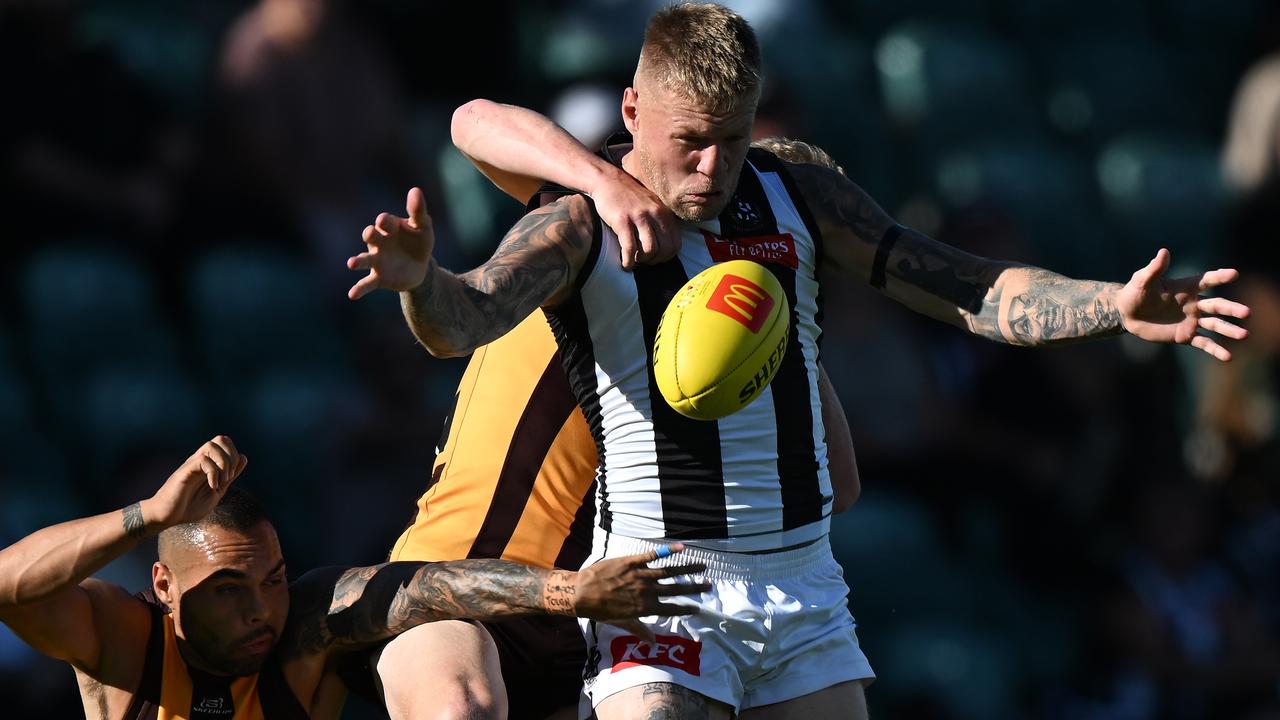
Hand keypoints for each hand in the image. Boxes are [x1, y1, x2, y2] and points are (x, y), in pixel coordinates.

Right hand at [145, 436, 246, 528]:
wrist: (166, 517)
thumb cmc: (188, 506)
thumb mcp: (216, 491)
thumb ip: (229, 476)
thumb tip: (244, 457)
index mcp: (209, 464)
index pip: (225, 443)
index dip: (234, 455)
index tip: (231, 476)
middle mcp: (200, 460)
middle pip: (220, 439)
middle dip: (231, 456)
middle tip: (228, 477)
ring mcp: (191, 465)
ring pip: (211, 445)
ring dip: (223, 463)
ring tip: (222, 482)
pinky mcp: (184, 472)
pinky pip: (202, 460)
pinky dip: (213, 473)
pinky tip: (213, 486)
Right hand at [348, 187, 435, 299]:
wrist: (420, 267)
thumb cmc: (418, 242)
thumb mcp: (423, 227)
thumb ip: (418, 211)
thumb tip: (415, 189)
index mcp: (389, 228)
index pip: (384, 222)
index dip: (385, 222)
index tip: (386, 222)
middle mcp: (379, 243)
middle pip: (370, 236)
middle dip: (370, 235)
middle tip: (370, 234)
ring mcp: (377, 260)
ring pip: (364, 259)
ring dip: (358, 261)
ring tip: (351, 263)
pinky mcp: (378, 277)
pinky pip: (366, 283)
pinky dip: (359, 289)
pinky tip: (352, 295)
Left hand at [573, 544, 708, 640]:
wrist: (580, 593)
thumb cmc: (600, 610)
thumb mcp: (621, 623)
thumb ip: (639, 630)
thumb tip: (653, 643)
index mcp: (645, 608)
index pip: (671, 609)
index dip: (685, 608)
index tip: (698, 608)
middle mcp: (646, 591)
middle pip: (675, 589)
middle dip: (694, 587)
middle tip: (709, 585)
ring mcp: (640, 575)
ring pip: (669, 570)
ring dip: (687, 568)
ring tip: (702, 565)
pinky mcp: (632, 561)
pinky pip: (652, 555)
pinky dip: (668, 551)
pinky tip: (682, 547)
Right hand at [590, 168, 680, 270]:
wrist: (608, 180)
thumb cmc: (629, 196)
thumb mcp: (652, 205)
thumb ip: (660, 221)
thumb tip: (665, 246)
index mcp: (664, 213)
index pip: (675, 244)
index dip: (667, 257)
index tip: (656, 259)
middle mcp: (655, 214)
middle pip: (664, 249)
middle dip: (655, 261)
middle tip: (645, 262)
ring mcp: (639, 217)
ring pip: (650, 250)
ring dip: (642, 261)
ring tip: (635, 261)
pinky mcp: (622, 221)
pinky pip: (630, 248)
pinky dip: (629, 261)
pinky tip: (625, 263)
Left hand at [1117, 249, 1250, 360]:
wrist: (1127, 314)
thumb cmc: (1135, 293)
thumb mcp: (1142, 281)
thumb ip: (1154, 269)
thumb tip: (1163, 252)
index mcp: (1186, 288)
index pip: (1206, 280)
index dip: (1220, 277)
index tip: (1234, 274)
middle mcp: (1193, 304)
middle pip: (1217, 305)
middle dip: (1231, 309)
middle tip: (1247, 312)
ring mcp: (1191, 320)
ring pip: (1215, 325)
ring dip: (1229, 330)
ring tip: (1244, 335)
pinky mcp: (1185, 335)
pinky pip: (1203, 343)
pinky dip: (1215, 350)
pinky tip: (1228, 357)